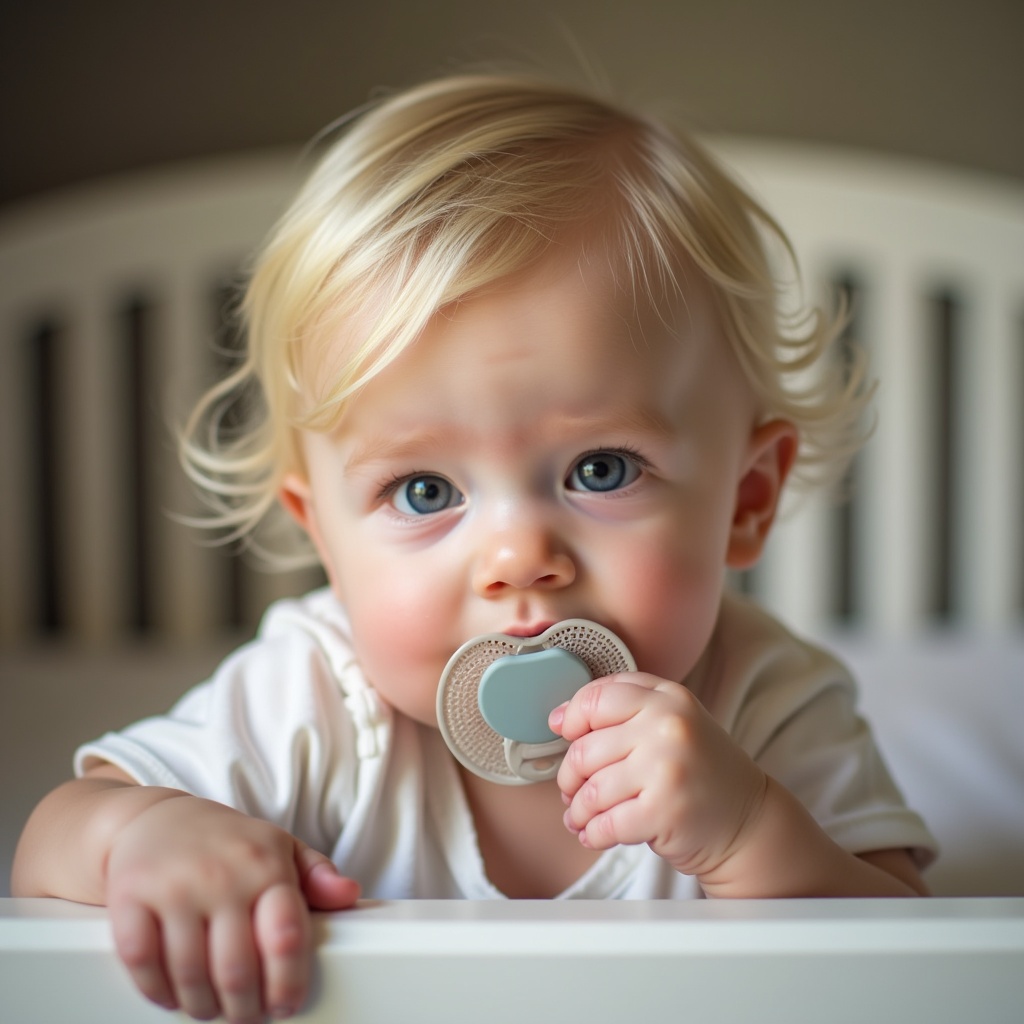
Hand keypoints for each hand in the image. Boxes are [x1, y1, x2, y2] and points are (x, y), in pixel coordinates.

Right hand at [104, 793, 359, 1021]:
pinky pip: (142, 962)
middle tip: (246, 1016)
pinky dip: (157, 990)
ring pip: (190, 974)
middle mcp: (221, 873)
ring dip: (202, 1006)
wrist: (155, 818)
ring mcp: (174, 884)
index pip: (286, 936)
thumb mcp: (280, 847)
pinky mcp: (130, 895)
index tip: (286, 1004)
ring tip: (212, 1008)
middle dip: (244, 1008)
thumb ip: (317, 875)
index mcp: (265, 863)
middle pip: (237, 968)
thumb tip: (349, 894)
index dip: (288, 983)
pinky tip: (171, 993)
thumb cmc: (228, 842)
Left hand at [550, 672, 766, 880]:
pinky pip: (605, 824)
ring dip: (578, 810)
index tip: (565, 733)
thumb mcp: (673, 717)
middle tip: (572, 788)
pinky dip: (592, 833)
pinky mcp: (664, 813)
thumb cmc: (699, 768)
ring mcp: (666, 770)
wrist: (748, 820)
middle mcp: (668, 728)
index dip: (572, 718)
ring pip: (590, 791)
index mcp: (667, 698)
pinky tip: (595, 833)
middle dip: (570, 775)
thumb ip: (624, 702)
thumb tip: (561, 716)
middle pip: (585, 749)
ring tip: (582, 816)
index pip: (597, 699)